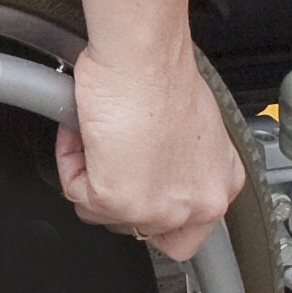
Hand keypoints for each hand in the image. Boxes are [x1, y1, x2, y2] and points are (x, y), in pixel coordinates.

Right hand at [55, 0, 242, 260]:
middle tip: (112, 155)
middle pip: (141, 228)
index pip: (186, 233)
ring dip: (93, 174)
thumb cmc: (164, 75)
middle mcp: (198, 203)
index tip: (139, 191)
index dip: (154, 210)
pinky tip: (87, 131)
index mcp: (220, 184)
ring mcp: (158, 209)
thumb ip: (177, 163)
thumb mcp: (189, 130)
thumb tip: (150, 168)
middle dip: (118, 192)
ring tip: (101, 135)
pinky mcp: (117, 201)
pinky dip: (72, 161)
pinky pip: (77, 192)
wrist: (143, 58)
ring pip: (105, 213)